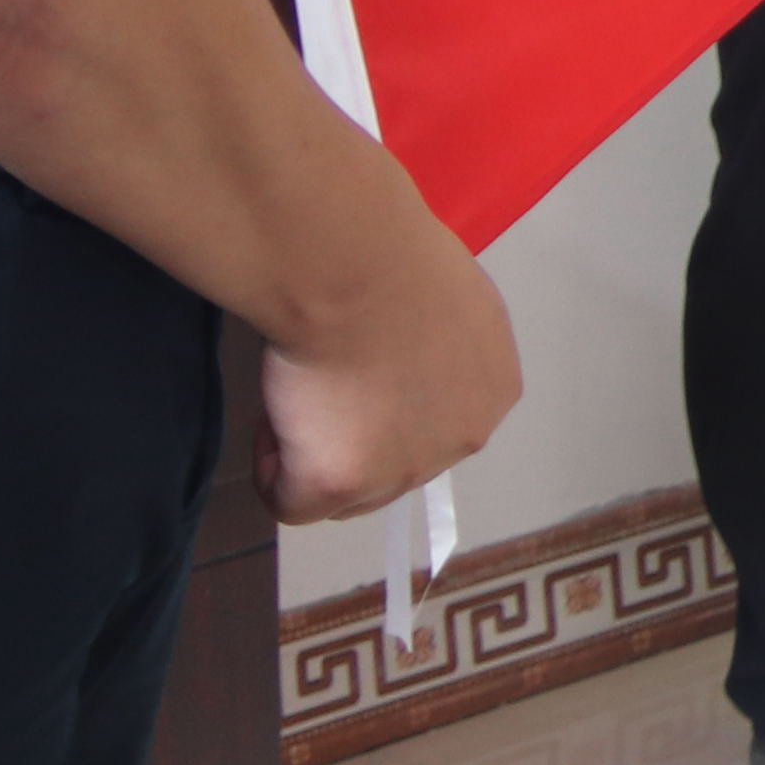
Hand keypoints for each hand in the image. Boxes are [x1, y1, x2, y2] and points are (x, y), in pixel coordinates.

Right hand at [256, 219, 520, 522]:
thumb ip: (438, 350)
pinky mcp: (342, 484)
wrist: (356, 268)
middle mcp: (463, 439)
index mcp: (494, 391)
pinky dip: (271, 466)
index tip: (359, 367)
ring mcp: (406, 470)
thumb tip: (402, 364)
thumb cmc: (395, 262)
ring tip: (301, 391)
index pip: (437, 426)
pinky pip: (290, 502)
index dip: (387, 406)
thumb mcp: (448, 303)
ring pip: (347, 494)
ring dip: (314, 454)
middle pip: (397, 468)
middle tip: (324, 385)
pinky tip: (279, 413)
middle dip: (355, 441)